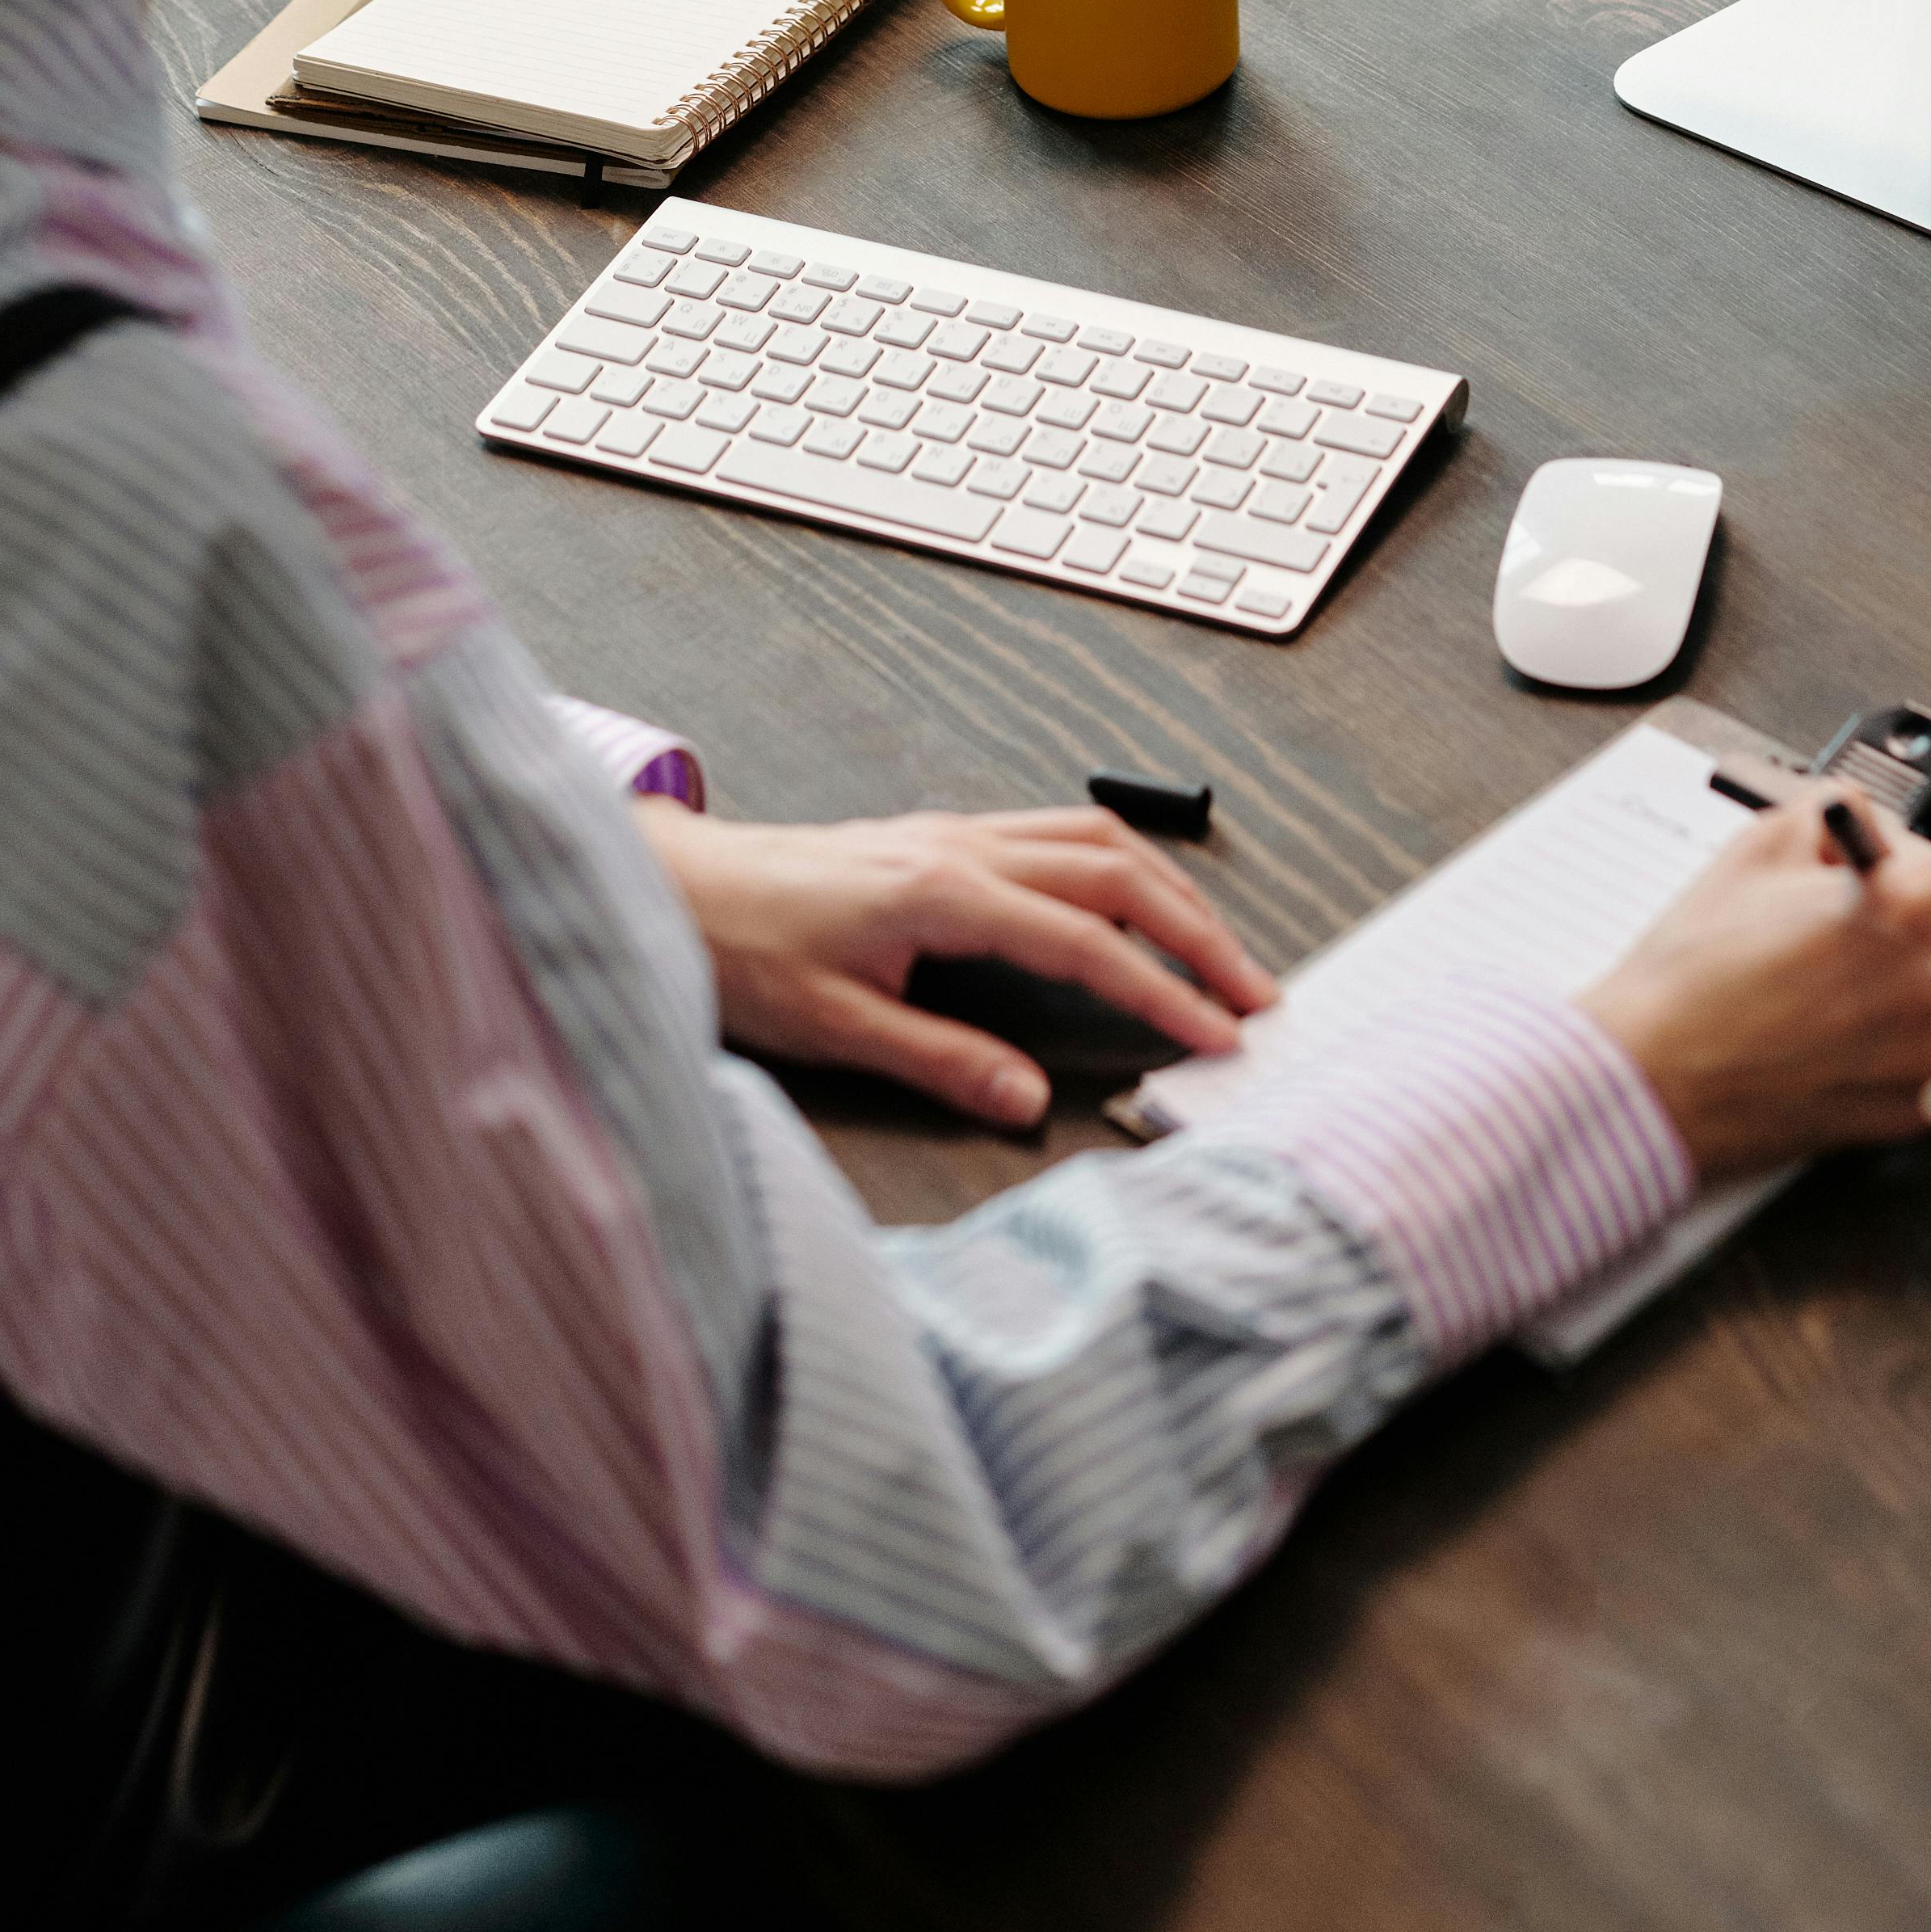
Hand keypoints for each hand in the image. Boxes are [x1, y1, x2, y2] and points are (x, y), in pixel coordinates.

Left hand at [637, 800, 1276, 1127]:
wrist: (676, 885)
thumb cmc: (739, 950)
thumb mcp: (834, 1027)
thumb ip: (941, 1059)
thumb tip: (1029, 1100)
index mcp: (943, 891)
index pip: (1085, 942)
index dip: (1161, 991)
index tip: (1218, 1033)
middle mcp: (961, 845)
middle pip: (1116, 870)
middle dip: (1197, 931)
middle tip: (1254, 992)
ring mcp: (953, 831)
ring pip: (1095, 837)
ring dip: (1167, 890)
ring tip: (1217, 948)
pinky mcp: (940, 836)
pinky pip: (1057, 831)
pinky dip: (1118, 864)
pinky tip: (1130, 901)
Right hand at [1582, 801, 1930, 1186]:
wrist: (1657, 1074)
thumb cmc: (1696, 972)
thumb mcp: (1759, 844)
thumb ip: (1841, 813)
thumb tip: (1874, 826)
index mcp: (1909, 907)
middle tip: (1864, 922)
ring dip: (1919, 983)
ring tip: (1833, 983)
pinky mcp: (1919, 1108)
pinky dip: (1900, 1041)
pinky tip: (1834, 1031)